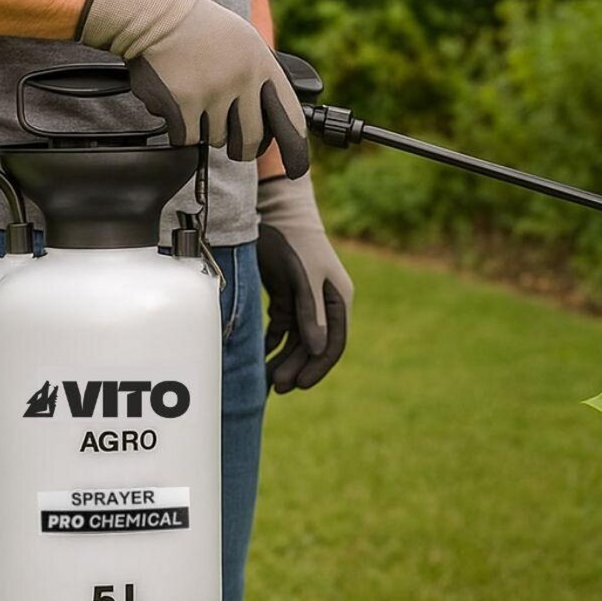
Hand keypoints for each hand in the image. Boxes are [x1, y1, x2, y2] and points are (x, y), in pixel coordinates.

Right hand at [78, 0, 308, 169]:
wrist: (152, 14)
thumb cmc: (197, 29)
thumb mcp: (243, 42)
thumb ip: (260, 78)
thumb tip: (276, 120)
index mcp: (262, 64)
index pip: (290, 117)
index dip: (295, 149)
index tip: (296, 169)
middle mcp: (242, 79)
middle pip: (251, 140)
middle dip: (241, 149)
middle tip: (233, 145)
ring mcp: (213, 92)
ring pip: (215, 138)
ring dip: (204, 127)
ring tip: (193, 95)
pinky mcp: (184, 105)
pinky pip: (187, 138)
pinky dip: (179, 128)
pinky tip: (175, 101)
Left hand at [257, 173, 352, 392]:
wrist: (276, 212)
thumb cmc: (295, 242)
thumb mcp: (304, 277)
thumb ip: (311, 312)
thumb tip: (317, 350)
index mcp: (339, 300)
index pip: (335, 343)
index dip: (319, 366)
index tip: (300, 385)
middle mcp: (326, 305)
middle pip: (314, 345)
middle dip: (298, 367)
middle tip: (278, 388)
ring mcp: (306, 302)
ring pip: (298, 340)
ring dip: (285, 360)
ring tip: (269, 379)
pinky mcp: (287, 297)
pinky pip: (283, 328)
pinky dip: (273, 344)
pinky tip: (262, 358)